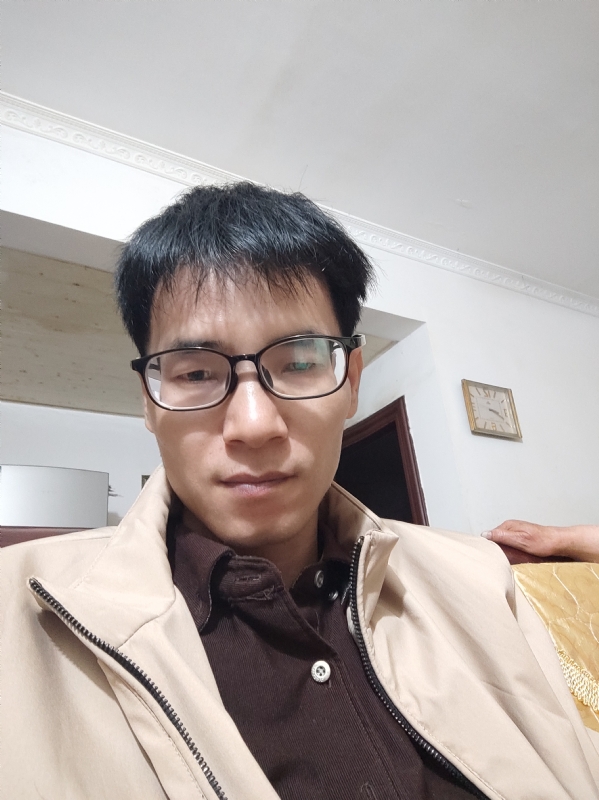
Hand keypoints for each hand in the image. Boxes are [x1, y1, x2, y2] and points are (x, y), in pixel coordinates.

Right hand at [482, 520, 598, 561]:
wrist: (560, 544)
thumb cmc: (543, 542)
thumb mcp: (520, 540)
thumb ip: (502, 536)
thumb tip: (485, 534)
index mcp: (508, 526)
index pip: (490, 536)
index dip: (489, 547)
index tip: (490, 556)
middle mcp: (510, 529)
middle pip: (496, 541)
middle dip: (497, 551)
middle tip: (501, 561)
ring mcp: (516, 534)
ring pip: (504, 545)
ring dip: (505, 553)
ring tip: (509, 560)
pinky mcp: (521, 541)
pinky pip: (511, 548)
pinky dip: (512, 554)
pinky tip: (516, 559)